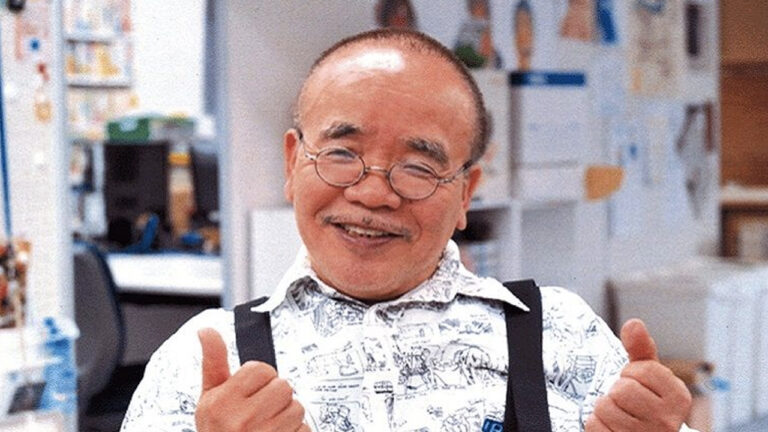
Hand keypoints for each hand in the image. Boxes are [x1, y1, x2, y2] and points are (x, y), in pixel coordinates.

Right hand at [194, 328, 309, 431]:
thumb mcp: (209, 399)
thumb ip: (212, 362)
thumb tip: (206, 330)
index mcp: (221, 402)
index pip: (261, 369)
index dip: (259, 380)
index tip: (250, 395)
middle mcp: (241, 420)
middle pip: (283, 386)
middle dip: (275, 398)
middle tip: (260, 413)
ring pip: (297, 407)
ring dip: (287, 417)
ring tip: (268, 428)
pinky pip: (305, 429)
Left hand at [585, 319, 691, 431]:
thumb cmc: (647, 404)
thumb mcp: (649, 376)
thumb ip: (641, 349)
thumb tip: (634, 323)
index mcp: (679, 398)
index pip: (640, 370)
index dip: (631, 374)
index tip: (639, 385)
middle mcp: (667, 422)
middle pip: (621, 390)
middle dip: (617, 392)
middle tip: (627, 403)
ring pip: (605, 407)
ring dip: (605, 409)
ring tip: (620, 416)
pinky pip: (594, 426)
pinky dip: (597, 425)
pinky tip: (613, 429)